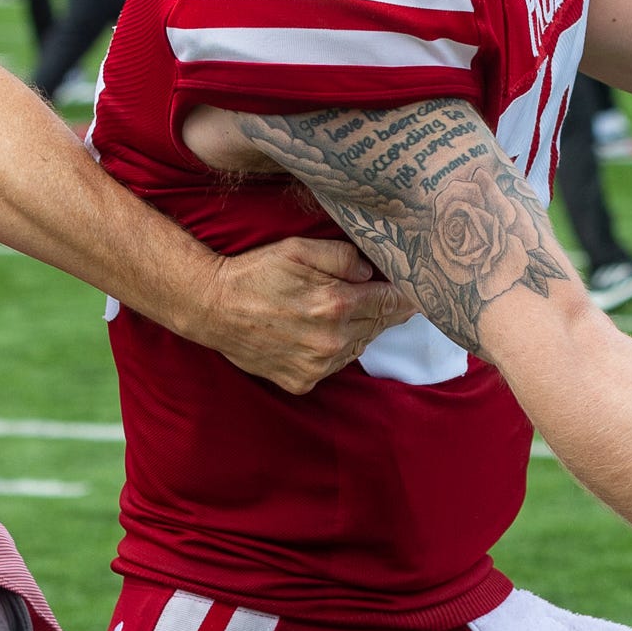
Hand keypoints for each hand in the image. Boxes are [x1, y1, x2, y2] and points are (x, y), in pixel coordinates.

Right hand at [191, 237, 417, 393]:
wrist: (212, 307)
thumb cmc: (255, 272)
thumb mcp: (299, 249)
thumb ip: (342, 256)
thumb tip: (370, 272)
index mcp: (336, 305)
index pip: (391, 303)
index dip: (407, 296)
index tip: (419, 292)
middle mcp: (331, 341)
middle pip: (378, 326)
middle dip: (382, 310)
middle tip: (381, 295)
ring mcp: (317, 366)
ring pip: (358, 347)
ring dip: (358, 330)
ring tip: (339, 311)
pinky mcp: (302, 381)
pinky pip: (334, 365)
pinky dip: (334, 350)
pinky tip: (318, 333)